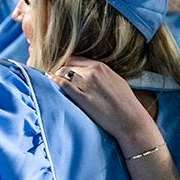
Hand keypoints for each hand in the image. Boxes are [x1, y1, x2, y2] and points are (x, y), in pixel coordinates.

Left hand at [49, 57, 163, 155]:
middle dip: (60, 71)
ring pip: (62, 73)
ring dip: (55, 77)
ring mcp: (86, 84)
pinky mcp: (82, 97)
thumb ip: (101, 74)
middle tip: (55, 79)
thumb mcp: (115, 80)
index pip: (75, 59)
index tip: (63, 72)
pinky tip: (49, 83)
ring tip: (52, 83)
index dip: (67, 65)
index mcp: (100, 66)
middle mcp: (92, 72)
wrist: (130, 119)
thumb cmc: (125, 102)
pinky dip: (53, 82)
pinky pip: (62, 85)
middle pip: (67, 65)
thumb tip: (90, 74)